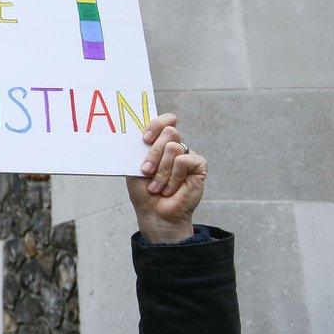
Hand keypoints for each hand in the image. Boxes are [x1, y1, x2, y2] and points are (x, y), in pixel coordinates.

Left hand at [125, 113, 206, 243]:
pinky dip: (173, 177)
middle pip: (169, 132)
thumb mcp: (134, 166)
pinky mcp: (199, 166)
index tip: (145, 139)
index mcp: (160, 142)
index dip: (157, 124)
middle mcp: (176, 146)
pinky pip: (184, 161)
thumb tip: (133, 130)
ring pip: (174, 147)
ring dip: (161, 171)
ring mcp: (188, 155)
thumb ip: (137, 148)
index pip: (166, 120)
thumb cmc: (143, 191)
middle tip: (146, 171)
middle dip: (154, 154)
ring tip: (157, 186)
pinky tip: (171, 189)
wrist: (154, 213)